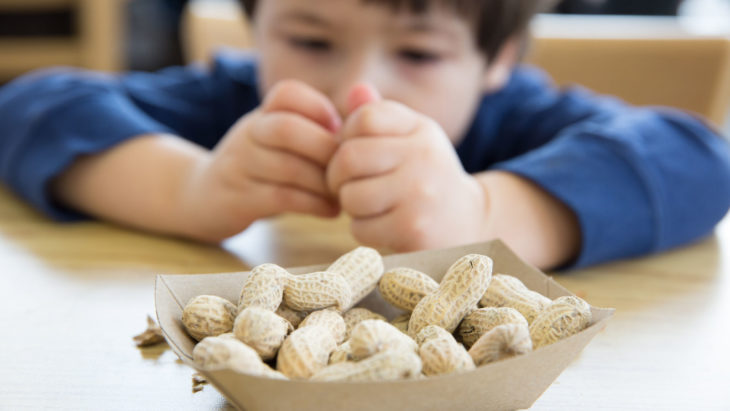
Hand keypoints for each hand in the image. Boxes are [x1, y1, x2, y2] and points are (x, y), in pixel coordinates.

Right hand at [182, 80, 341, 240]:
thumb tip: (365, 115)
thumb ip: (315, 128)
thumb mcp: (278, 140)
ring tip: (344, 193)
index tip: (339, 132)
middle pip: (286, 129)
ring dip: (324, 183)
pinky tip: (331, 211)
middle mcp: (248, 135)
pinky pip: (280, 197)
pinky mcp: (238, 199)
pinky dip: (313, 204)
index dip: (319, 108)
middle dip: (325, 149)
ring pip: (286, 167)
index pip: (287, 93)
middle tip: (350, 169)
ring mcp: (239, 167)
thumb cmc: (260, 168)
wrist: (203, 198)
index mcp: (262, 115)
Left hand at [327, 85, 487, 250]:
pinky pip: (360, 227)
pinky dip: (363, 231)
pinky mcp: (413, 228)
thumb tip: (356, 90)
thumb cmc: (426, 178)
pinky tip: (383, 227)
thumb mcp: (411, 140)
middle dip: (337, 176)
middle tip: (347, 185)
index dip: (346, 137)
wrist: (468, 223)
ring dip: (350, 206)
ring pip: (350, 195)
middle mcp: (424, 156)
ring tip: (370, 206)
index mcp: (421, 129)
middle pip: (349, 156)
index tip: (355, 153)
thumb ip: (381, 117)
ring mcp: (420, 193)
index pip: (364, 118)